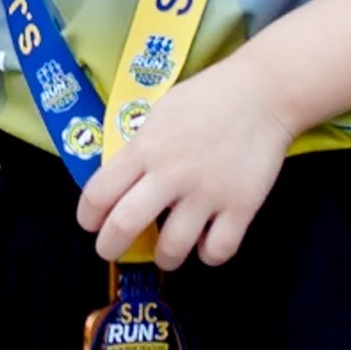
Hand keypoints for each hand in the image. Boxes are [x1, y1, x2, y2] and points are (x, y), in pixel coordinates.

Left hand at [75, 48, 304, 269]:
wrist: (263, 92)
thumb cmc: (207, 98)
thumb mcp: (159, 113)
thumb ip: (140, 148)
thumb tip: (120, 181)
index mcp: (146, 148)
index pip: (98, 193)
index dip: (87, 216)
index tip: (90, 223)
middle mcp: (172, 174)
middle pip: (124, 226)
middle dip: (110, 247)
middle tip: (112, 250)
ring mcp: (208, 193)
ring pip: (172, 249)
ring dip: (164, 257)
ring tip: (167, 252)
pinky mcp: (242, 206)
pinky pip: (218, 250)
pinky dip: (208, 253)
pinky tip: (207, 242)